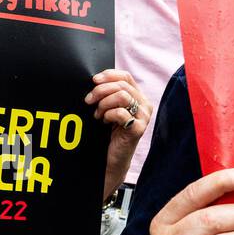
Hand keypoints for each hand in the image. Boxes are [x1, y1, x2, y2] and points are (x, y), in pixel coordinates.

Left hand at [85, 69, 151, 200]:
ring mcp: (143, 118)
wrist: (111, 159)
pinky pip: (120, 113)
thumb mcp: (109, 109)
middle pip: (121, 85)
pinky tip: (104, 122)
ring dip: (104, 104)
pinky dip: (108, 115)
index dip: (108, 75)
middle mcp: (144, 106)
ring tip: (98, 115)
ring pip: (121, 96)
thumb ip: (108, 94)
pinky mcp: (138, 129)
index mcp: (138, 97)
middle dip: (100, 91)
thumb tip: (95, 80)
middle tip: (89, 101)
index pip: (126, 77)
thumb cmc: (108, 133)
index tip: (93, 80)